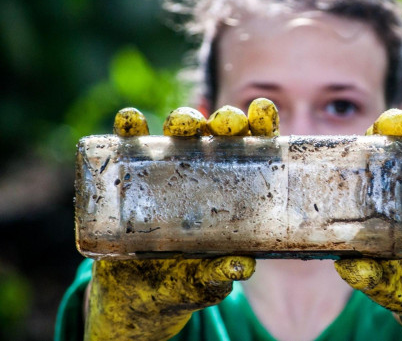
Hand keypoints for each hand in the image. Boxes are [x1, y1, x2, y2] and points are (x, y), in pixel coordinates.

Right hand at [85, 99, 278, 340]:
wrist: (131, 298)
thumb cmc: (181, 283)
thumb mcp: (204, 281)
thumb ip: (221, 273)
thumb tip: (243, 266)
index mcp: (234, 190)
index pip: (255, 148)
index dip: (261, 124)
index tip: (261, 113)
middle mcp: (205, 172)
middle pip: (220, 133)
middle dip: (225, 120)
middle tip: (226, 124)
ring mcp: (168, 169)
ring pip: (180, 130)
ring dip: (184, 119)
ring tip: (183, 125)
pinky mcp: (132, 173)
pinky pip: (131, 143)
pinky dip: (130, 127)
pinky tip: (130, 122)